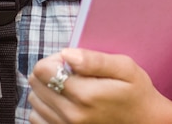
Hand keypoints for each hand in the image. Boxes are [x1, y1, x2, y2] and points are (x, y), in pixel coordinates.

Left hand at [28, 48, 171, 123]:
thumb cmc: (137, 93)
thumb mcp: (124, 68)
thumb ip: (94, 60)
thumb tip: (67, 53)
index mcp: (85, 94)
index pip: (43, 70)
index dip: (55, 58)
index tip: (71, 60)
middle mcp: (71, 115)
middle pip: (36, 84)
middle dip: (50, 71)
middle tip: (71, 71)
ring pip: (34, 101)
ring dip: (46, 88)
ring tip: (68, 85)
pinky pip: (38, 119)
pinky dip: (45, 106)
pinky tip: (63, 100)